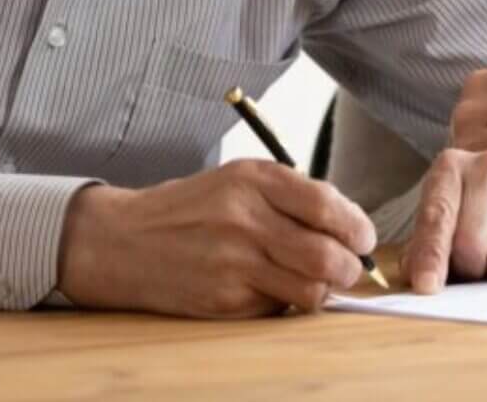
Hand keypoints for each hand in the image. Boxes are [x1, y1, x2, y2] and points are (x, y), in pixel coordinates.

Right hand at [55, 161, 375, 316]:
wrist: (123, 241)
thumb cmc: (192, 208)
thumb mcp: (238, 180)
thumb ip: (292, 195)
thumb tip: (348, 224)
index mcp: (254, 180)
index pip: (328, 206)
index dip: (357, 228)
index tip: (363, 238)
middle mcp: (245, 219)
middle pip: (327, 255)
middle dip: (351, 267)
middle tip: (351, 268)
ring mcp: (234, 263)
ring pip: (310, 289)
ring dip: (325, 290)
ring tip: (318, 281)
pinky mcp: (224, 300)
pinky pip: (278, 307)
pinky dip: (287, 302)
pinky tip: (274, 288)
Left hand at [401, 148, 486, 293]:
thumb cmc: (479, 219)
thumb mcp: (444, 228)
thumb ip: (425, 251)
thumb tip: (423, 282)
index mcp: (452, 168)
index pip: (437, 218)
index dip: (431, 256)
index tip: (426, 286)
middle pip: (472, 246)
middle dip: (474, 268)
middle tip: (480, 259)